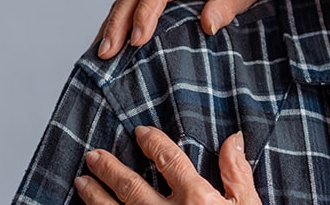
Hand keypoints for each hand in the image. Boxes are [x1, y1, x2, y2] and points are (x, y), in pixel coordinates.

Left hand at [75, 126, 259, 203]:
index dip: (152, 143)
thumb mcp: (247, 204)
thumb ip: (236, 172)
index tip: (140, 133)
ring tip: (82, 181)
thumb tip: (233, 139)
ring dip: (96, 195)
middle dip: (110, 168)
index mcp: (196, 197)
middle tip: (94, 156)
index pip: (169, 160)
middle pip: (131, 185)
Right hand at [96, 0, 281, 58]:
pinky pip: (133, 0)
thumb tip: (207, 25)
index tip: (138, 41)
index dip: (145, 14)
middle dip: (118, 22)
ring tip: (101, 53)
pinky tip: (110, 40)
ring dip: (113, 23)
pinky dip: (119, 19)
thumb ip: (228, 7)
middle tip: (107, 53)